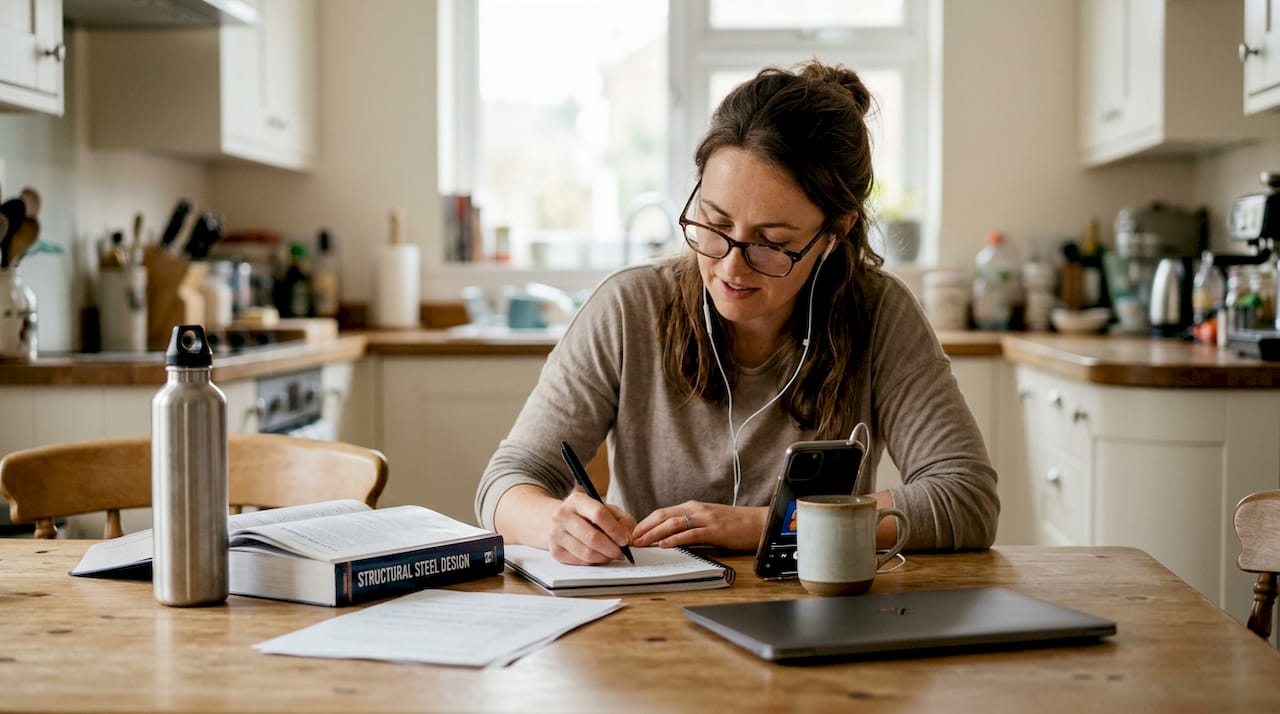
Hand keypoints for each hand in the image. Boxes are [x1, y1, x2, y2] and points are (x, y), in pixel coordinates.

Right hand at [547, 490, 637, 564]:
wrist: (561, 521)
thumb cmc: (588, 515)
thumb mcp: (607, 509)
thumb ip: (623, 520)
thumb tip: (627, 539)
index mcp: (577, 500)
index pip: (599, 514)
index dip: (615, 530)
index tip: (625, 540)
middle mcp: (562, 515)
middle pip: (592, 537)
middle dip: (612, 549)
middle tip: (621, 553)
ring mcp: (556, 534)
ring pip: (587, 553)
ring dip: (604, 557)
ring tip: (611, 555)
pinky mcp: (555, 550)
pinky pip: (580, 562)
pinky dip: (594, 562)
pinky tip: (599, 556)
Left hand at [632, 501, 767, 551]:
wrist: (759, 523)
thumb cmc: (735, 526)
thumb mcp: (708, 524)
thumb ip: (691, 529)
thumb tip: (673, 542)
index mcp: (693, 507)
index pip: (663, 512)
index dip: (646, 522)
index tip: (633, 533)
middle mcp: (696, 509)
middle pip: (663, 515)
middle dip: (644, 528)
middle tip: (630, 539)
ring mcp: (705, 518)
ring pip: (672, 524)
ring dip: (654, 534)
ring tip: (641, 543)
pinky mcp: (714, 530)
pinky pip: (690, 534)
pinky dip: (674, 539)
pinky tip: (664, 545)